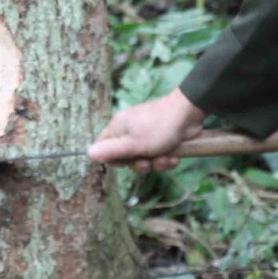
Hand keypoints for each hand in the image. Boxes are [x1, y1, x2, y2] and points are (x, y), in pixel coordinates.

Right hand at [89, 89, 206, 171]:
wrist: (190, 114)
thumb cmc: (159, 127)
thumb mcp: (134, 143)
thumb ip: (111, 150)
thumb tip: (88, 154)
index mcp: (118, 128)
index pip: (103, 147)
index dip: (112, 159)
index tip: (125, 162)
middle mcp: (129, 131)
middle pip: (125, 158)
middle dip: (140, 164)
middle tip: (149, 162)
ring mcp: (146, 135)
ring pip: (144, 159)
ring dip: (156, 164)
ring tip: (166, 158)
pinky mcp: (160, 140)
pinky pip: (157, 156)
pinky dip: (166, 159)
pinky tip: (174, 158)